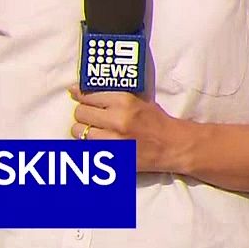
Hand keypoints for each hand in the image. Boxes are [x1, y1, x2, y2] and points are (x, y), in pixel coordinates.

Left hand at [68, 86, 186, 173]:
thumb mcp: (136, 100)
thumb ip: (109, 96)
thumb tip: (76, 90)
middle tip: (91, 118)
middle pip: (80, 114)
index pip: (87, 96)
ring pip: (79, 132)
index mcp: (123, 101)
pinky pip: (87, 149)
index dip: (81, 98)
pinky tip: (98, 144)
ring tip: (94, 132)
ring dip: (83, 131)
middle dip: (83, 115)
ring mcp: (114, 140)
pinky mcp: (113, 157)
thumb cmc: (155, 120)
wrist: (172, 145)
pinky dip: (89, 146)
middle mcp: (117, 119)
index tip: (78, 98)